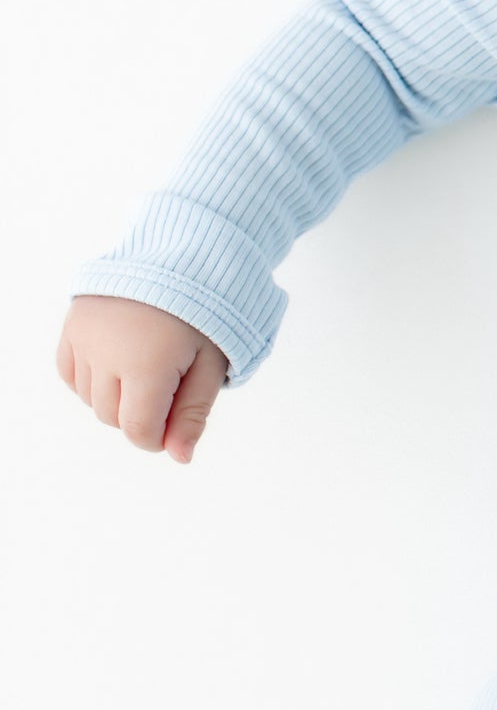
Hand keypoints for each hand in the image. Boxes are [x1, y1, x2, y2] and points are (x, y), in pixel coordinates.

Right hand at [55, 295, 229, 464]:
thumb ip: (194, 412)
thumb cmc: (207, 309)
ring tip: (148, 364)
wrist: (182, 253)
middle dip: (140, 414)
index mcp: (146, 364)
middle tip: (170, 382)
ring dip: (115, 397)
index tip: (176, 420)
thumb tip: (179, 456)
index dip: (159, 437)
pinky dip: (91, 380)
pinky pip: (71, 373)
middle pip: (112, 417)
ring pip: (90, 398)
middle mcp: (106, 353)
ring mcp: (83, 337)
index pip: (138, 430)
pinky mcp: (72, 324)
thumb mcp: (213, 361)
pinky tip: (118, 364)